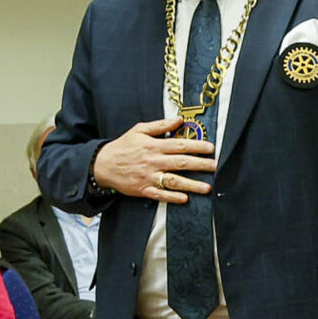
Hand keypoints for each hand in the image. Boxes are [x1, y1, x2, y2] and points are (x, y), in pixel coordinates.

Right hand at [91, 117, 215, 203]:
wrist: (101, 164)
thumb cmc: (122, 146)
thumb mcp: (139, 130)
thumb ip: (160, 125)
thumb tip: (179, 120)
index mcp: (153, 145)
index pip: (179, 145)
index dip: (197, 146)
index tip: (211, 148)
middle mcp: (153, 161)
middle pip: (181, 163)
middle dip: (201, 165)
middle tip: (216, 167)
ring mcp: (148, 176)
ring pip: (173, 181)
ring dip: (191, 184)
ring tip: (206, 187)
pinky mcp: (142, 189)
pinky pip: (159, 194)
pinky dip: (172, 197)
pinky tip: (184, 199)